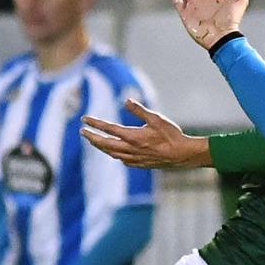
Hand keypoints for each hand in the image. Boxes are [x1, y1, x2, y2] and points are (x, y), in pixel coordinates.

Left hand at [83, 97, 211, 168]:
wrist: (182, 154)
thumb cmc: (171, 135)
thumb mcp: (156, 118)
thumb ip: (139, 110)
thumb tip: (126, 100)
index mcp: (132, 136)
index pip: (108, 129)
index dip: (95, 124)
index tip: (84, 119)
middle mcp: (130, 149)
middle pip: (106, 144)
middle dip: (93, 138)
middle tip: (83, 132)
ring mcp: (134, 158)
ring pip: (112, 153)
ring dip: (101, 147)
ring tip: (95, 141)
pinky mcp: (140, 164)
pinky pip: (122, 160)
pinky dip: (115, 155)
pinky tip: (115, 153)